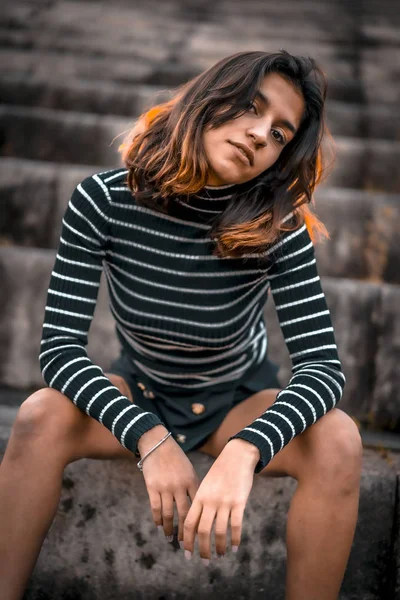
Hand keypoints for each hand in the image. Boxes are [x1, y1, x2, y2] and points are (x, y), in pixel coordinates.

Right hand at [138, 426, 200, 542]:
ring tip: (171, 538)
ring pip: (168, 514)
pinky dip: (157, 520)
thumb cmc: (175, 458)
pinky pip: (155, 508)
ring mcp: (165, 487)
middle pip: (184, 514)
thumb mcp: (188, 470)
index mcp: (192, 481)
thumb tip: (198, 507)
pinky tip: (159, 526)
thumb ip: (193, 487)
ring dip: (170, 529)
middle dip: (185, 532)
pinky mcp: (152, 487)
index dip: (198, 522)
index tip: (199, 534)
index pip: (197, 507)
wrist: (157, 444)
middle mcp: (180, 486)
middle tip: (186, 544)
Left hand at [183, 439, 258, 561]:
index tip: (187, 554)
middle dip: (202, 550)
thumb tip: (196, 525)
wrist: (237, 456)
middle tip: (204, 562)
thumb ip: (201, 503)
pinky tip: (235, 548)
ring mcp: (224, 502)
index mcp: (199, 497)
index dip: (187, 540)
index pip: (189, 523)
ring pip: (219, 532)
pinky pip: (236, 526)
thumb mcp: (206, 485)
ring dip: (219, 548)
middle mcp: (210, 501)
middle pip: (202, 531)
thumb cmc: (221, 472)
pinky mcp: (239, 502)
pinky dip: (235, 540)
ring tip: (220, 556)